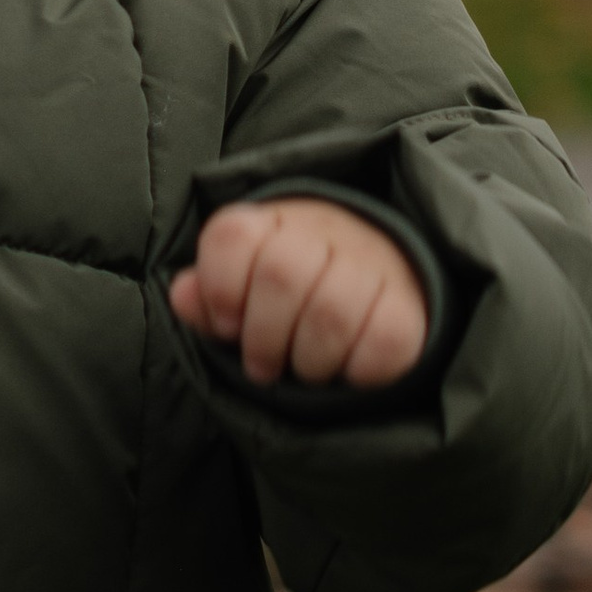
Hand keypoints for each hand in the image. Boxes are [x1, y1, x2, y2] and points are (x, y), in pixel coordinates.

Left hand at [169, 197, 429, 390]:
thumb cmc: (295, 294)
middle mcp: (324, 230)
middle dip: (263, 338)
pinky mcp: (410, 304)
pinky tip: (349, 368)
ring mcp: (373, 262)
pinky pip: (382, 343)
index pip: (233, 236)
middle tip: (262, 367)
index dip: (220, 289)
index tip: (226, 325)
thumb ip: (208, 296)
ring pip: (331, 313)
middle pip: (281, 274)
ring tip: (305, 370)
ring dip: (309, 361)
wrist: (385, 278)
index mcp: (272, 221)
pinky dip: (358, 371)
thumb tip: (181, 295)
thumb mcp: (243, 289)